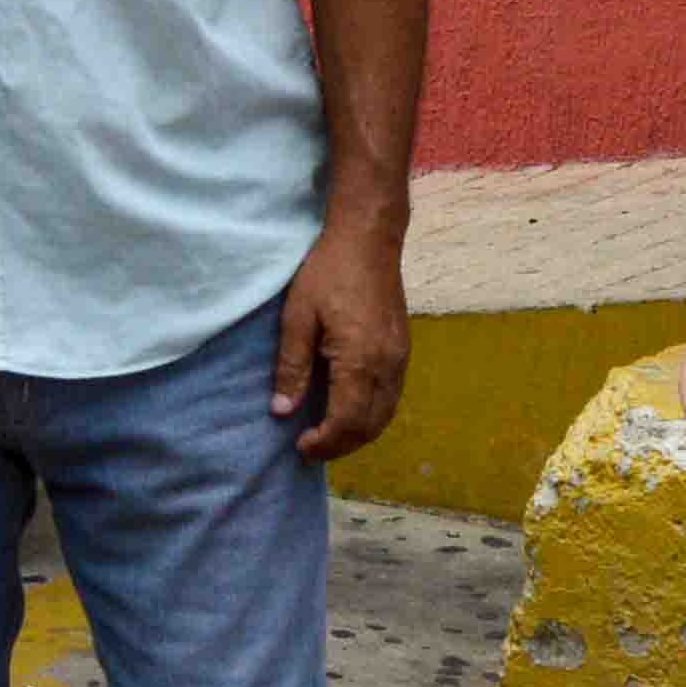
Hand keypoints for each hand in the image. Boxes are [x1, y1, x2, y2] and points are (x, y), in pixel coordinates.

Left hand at [274, 216, 411, 463]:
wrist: (368, 238)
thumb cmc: (327, 272)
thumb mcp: (298, 317)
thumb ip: (292, 366)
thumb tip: (282, 410)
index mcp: (359, 360)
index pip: (346, 421)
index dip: (324, 442)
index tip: (300, 447)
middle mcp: (387, 365)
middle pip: (369, 426)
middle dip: (340, 445)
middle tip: (310, 448)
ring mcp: (400, 358)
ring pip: (385, 415)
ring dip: (358, 434)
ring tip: (328, 435)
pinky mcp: (403, 350)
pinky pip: (392, 397)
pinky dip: (371, 416)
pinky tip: (350, 412)